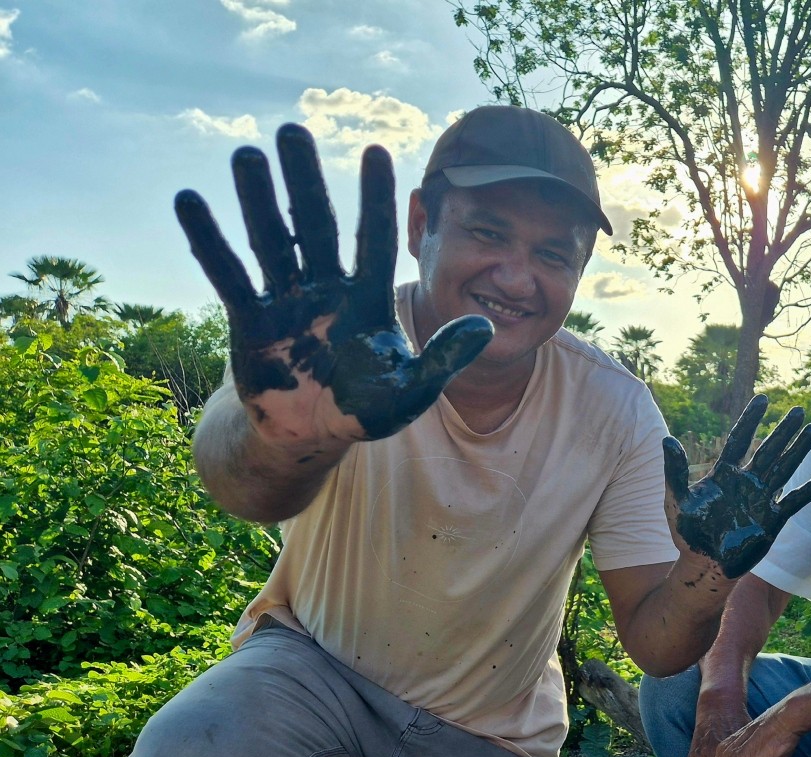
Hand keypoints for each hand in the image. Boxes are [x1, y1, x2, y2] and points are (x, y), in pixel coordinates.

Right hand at [174, 123, 492, 445]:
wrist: (312, 437)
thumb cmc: (366, 410)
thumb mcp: (412, 391)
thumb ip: (444, 359)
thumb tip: (485, 328)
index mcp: (370, 300)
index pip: (376, 239)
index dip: (376, 199)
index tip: (377, 150)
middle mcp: (327, 290)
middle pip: (317, 225)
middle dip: (306, 181)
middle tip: (293, 129)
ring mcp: (287, 303)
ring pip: (272, 241)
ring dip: (258, 199)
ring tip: (246, 153)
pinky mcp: (250, 322)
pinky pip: (229, 276)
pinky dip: (210, 242)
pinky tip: (191, 201)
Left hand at [663, 395, 810, 577]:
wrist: (704, 566)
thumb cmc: (688, 533)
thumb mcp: (675, 500)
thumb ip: (674, 471)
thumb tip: (667, 440)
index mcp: (723, 474)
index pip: (740, 440)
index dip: (751, 420)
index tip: (763, 399)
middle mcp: (746, 482)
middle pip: (769, 450)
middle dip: (783, 430)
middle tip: (799, 410)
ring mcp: (761, 500)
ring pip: (785, 468)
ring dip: (799, 450)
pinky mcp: (773, 520)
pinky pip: (795, 501)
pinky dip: (809, 489)